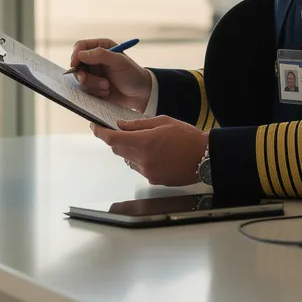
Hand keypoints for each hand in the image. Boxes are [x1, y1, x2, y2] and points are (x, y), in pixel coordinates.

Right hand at [69, 38, 152, 111]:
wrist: (140, 95)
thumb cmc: (133, 75)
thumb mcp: (119, 62)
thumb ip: (100, 55)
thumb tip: (80, 54)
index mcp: (101, 47)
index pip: (80, 46)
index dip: (75, 55)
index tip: (75, 64)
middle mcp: (95, 59)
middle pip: (76, 64)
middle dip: (83, 74)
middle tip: (86, 80)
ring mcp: (93, 74)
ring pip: (80, 78)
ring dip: (92, 84)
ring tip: (107, 87)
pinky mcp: (93, 86)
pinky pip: (84, 90)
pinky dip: (95, 92)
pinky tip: (107, 92)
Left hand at [91, 116, 208, 186]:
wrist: (206, 157)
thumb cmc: (188, 137)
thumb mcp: (164, 121)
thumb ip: (139, 124)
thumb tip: (120, 125)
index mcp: (145, 142)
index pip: (112, 139)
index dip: (100, 132)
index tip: (95, 127)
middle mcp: (143, 159)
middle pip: (117, 150)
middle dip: (117, 140)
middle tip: (124, 131)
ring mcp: (147, 171)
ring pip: (128, 159)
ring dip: (131, 151)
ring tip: (150, 144)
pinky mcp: (153, 179)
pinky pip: (139, 168)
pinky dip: (141, 160)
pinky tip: (157, 155)